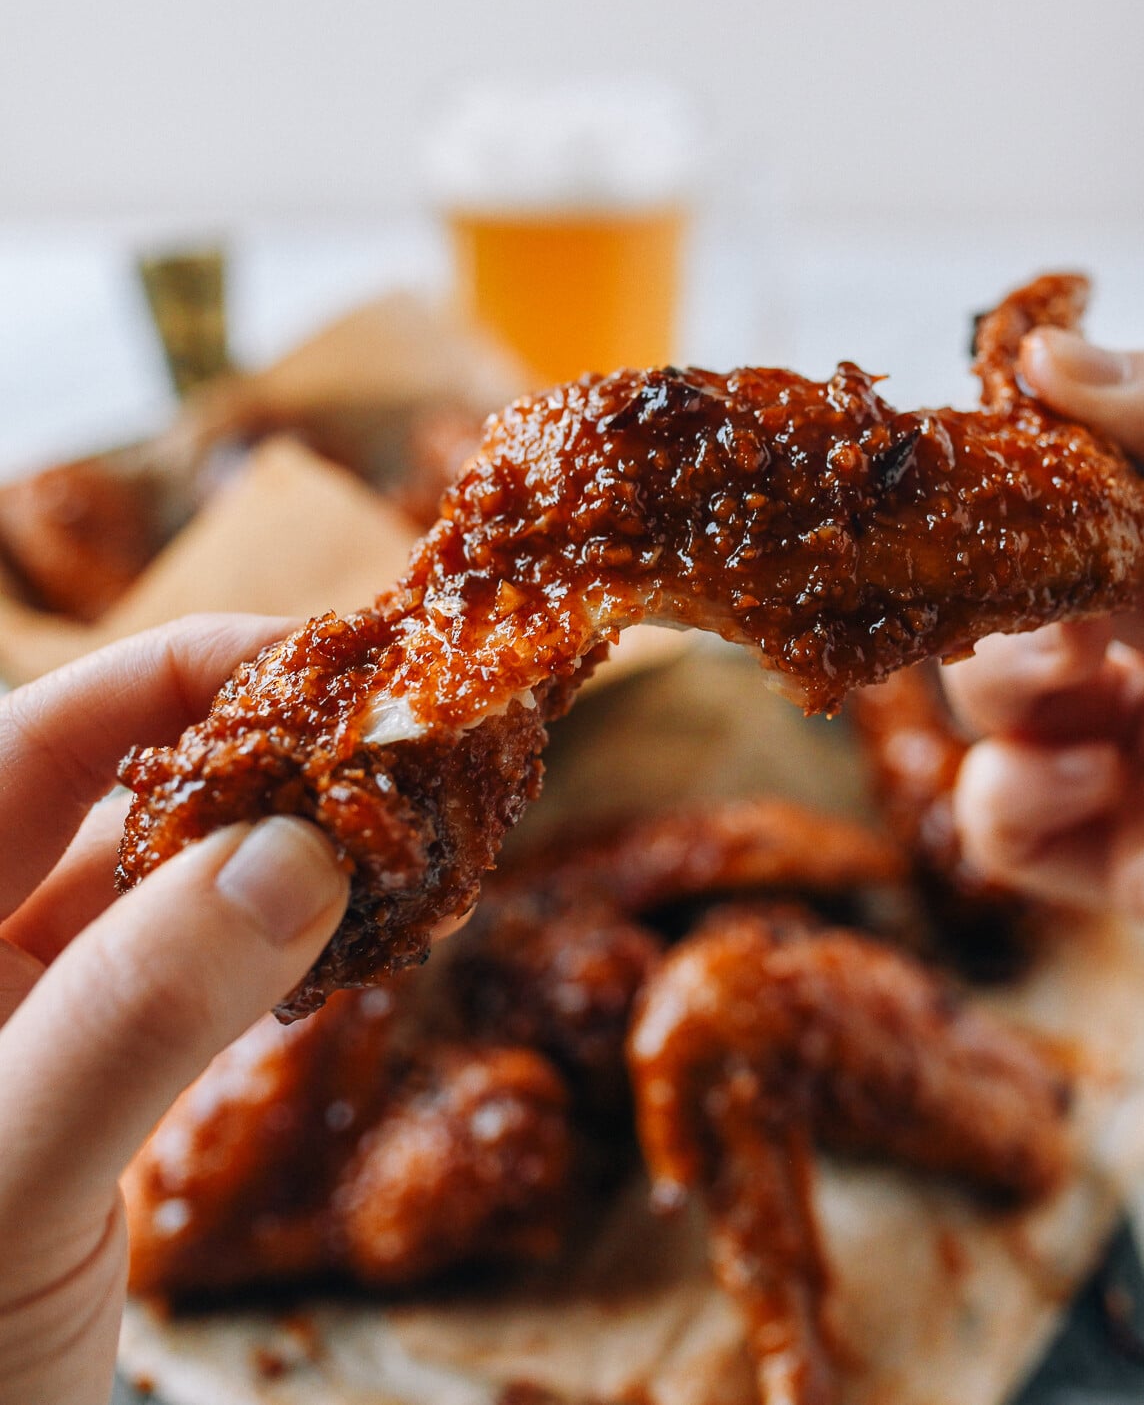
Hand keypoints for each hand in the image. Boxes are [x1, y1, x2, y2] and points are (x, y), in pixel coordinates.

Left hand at [0, 616, 348, 1404]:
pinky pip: (184, 972)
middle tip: (398, 740)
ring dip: (280, 848)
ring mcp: (12, 1014)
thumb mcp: (4, 1182)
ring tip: (401, 830)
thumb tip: (300, 854)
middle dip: (256, 749)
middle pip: (113, 783)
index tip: (335, 662)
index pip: (43, 727)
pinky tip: (348, 941)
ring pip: (160, 877)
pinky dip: (271, 945)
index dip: (187, 670)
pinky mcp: (72, 1082)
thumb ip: (134, 1012)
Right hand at [949, 333, 1143, 957]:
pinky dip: (1006, 799)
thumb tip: (1046, 359)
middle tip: (1056, 591)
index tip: (1011, 458)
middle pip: (1018, 579)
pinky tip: (1084, 774)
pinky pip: (1009, 826)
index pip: (1087, 467)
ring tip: (1075, 687)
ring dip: (997, 680)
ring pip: (992, 694)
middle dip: (1009, 578)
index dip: (1034, 459)